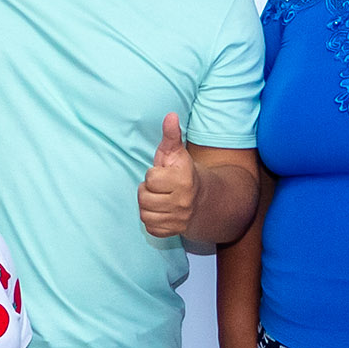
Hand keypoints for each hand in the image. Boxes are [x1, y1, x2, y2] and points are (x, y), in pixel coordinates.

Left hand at [136, 111, 198, 238]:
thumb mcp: (177, 152)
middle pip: (144, 198)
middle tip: (159, 187)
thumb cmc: (183, 172)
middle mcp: (183, 202)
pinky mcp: (174, 232)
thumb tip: (170, 115)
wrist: (204, 199)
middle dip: (147, 191)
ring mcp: (179, 219)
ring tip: (158, 198)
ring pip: (145, 214)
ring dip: (147, 206)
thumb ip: (171, 135)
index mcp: (183, 180)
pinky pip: (150, 228)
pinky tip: (160, 211)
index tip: (162, 173)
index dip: (152, 174)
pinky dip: (152, 220)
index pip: (150, 179)